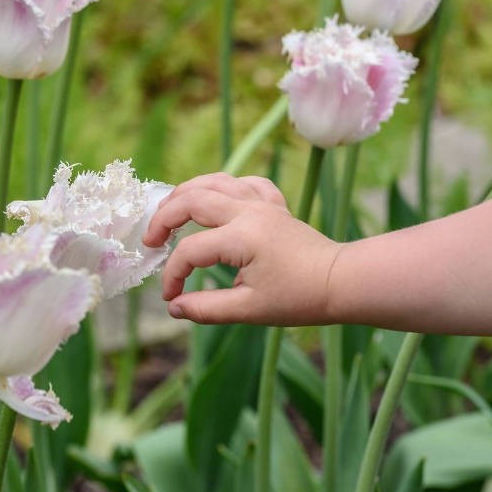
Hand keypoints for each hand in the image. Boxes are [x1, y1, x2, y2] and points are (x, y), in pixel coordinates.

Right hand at [143, 173, 340, 324]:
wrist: (341, 281)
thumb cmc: (299, 299)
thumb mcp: (249, 310)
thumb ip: (206, 309)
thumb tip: (174, 308)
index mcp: (241, 238)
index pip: (190, 251)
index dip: (173, 275)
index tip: (172, 298)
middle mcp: (248, 211)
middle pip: (191, 200)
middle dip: (163, 219)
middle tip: (151, 242)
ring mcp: (262, 203)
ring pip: (214, 180)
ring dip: (185, 193)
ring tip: (168, 213)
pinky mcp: (274, 204)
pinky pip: (244, 182)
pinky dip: (224, 186)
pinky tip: (216, 201)